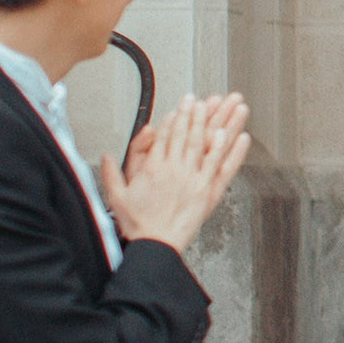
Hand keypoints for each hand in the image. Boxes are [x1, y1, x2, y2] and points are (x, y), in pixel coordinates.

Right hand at [102, 94, 250, 254]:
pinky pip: (221, 166)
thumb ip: (110, 174)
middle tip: (203, 97)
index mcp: (154, 168)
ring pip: (208, 144)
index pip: (167, 136)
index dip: (176, 118)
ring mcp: (193, 179)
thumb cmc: (138, 224)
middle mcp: (175, 169)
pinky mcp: (207, 191)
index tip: (182, 104)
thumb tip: (106, 157)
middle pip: (188, 134)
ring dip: (219, 122)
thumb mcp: (116, 197)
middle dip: (196, 113)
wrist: (155, 244)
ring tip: (227, 106)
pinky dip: (230, 150)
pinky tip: (237, 135)